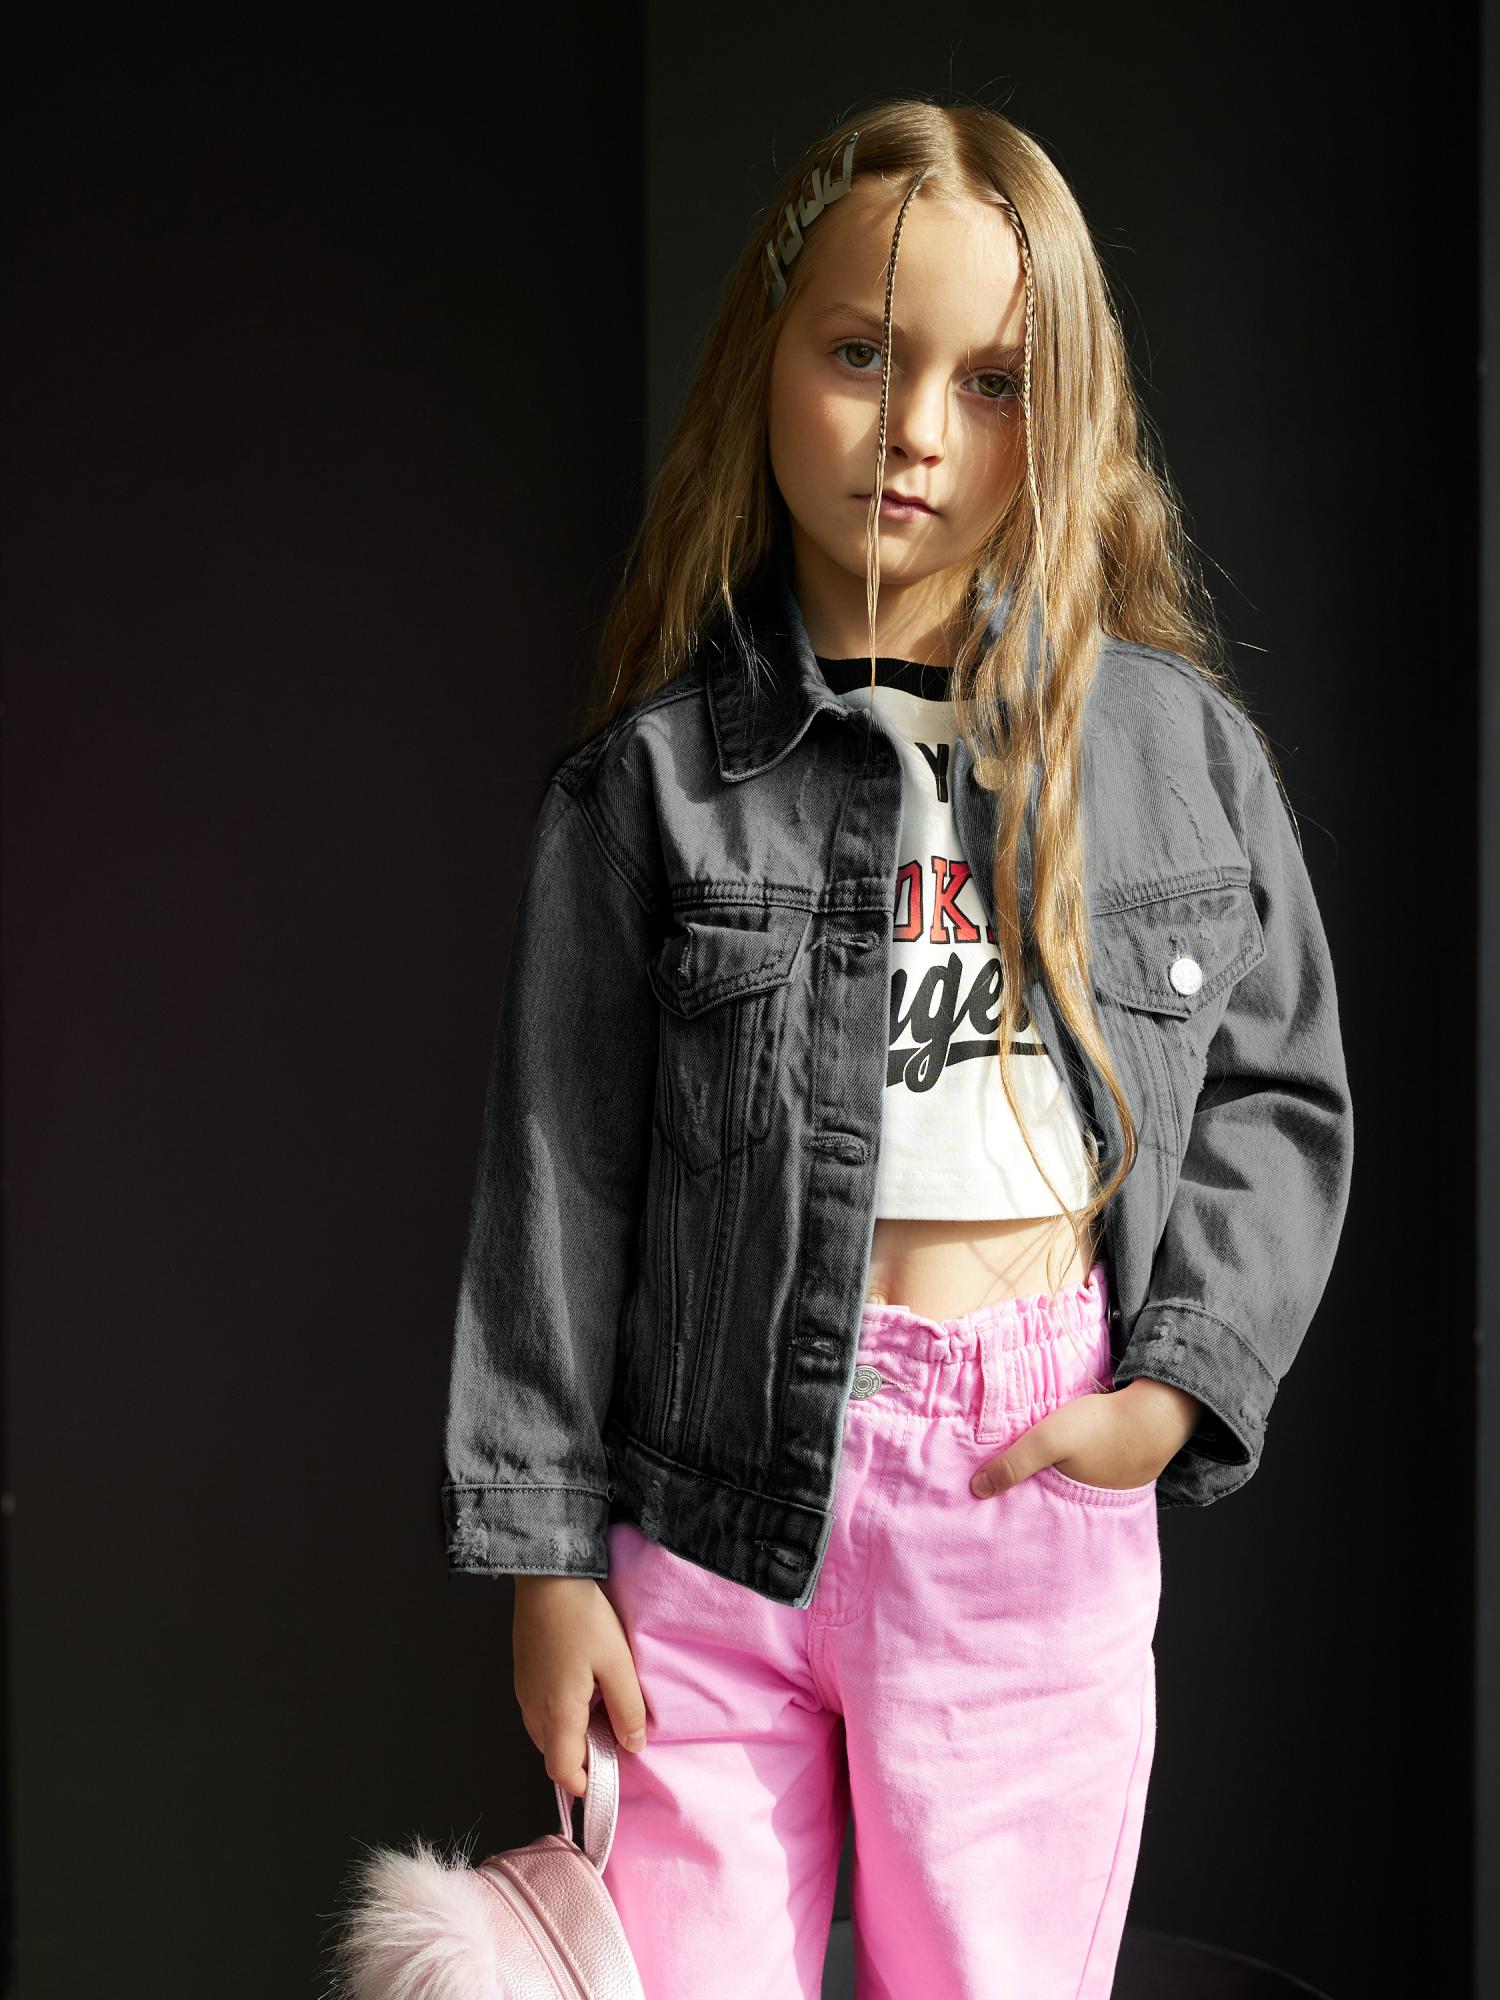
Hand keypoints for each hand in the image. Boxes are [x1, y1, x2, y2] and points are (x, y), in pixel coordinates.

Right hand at [512, 1576, 650, 1798]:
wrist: (547, 1577)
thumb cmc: (583, 1617)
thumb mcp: (618, 1664)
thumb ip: (627, 1710)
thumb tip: (633, 1745)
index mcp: (556, 1713)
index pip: (562, 1771)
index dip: (585, 1783)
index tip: (610, 1772)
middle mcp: (533, 1709)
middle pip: (553, 1755)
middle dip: (582, 1758)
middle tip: (613, 1737)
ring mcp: (524, 1691)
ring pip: (545, 1734)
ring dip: (571, 1736)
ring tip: (601, 1711)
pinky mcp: (523, 1675)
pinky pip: (539, 1712)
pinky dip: (560, 1716)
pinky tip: (583, 1690)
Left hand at [969, 1378, 1202, 1497]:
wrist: (1158, 1411)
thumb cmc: (1101, 1428)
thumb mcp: (1048, 1441)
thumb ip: (1014, 1464)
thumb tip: (976, 1489)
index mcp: (1072, 1508)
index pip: (1035, 1523)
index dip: (1013, 1519)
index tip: (989, 1517)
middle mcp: (1091, 1506)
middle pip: (1051, 1509)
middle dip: (1028, 1505)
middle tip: (1002, 1500)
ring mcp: (1108, 1488)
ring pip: (1069, 1490)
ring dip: (1051, 1483)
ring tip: (1027, 1477)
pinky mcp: (1118, 1467)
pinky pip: (1088, 1473)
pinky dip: (1073, 1468)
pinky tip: (1064, 1457)